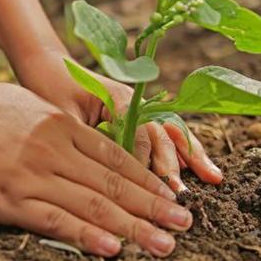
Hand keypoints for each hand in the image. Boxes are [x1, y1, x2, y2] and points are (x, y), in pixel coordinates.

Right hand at [0, 77, 191, 256]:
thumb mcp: (24, 105)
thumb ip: (56, 126)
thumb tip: (81, 142)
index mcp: (59, 124)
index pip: (115, 157)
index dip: (147, 180)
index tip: (171, 196)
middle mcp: (53, 148)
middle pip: (113, 183)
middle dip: (153, 206)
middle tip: (184, 224)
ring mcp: (31, 174)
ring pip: (92, 204)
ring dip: (133, 227)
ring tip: (164, 243)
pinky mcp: (7, 198)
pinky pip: (54, 220)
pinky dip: (86, 236)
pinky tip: (111, 248)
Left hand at [12, 47, 222, 191]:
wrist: (47, 65)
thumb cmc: (49, 88)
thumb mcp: (62, 115)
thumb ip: (85, 138)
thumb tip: (100, 172)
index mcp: (118, 98)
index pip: (139, 135)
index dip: (143, 163)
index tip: (147, 190)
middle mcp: (134, 101)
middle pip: (161, 134)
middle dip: (173, 165)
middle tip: (180, 195)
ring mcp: (138, 107)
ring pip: (170, 133)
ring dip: (190, 156)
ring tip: (213, 178)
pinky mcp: (136, 115)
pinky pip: (163, 133)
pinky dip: (182, 150)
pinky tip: (199, 168)